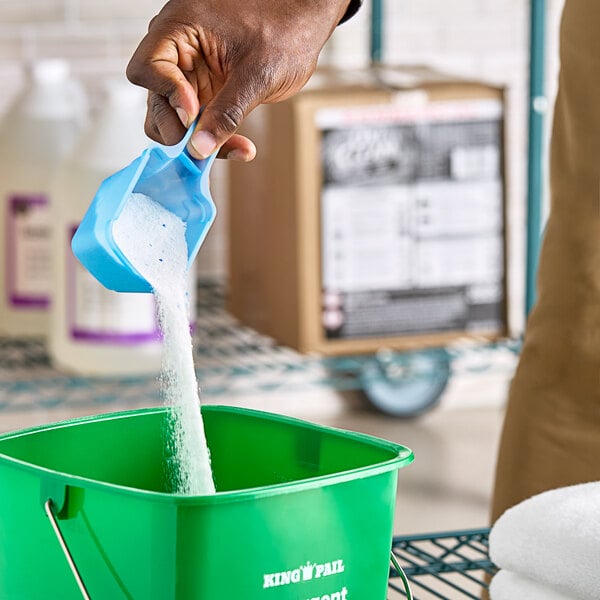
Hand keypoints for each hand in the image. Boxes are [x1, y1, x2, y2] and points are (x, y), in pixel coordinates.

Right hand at [127, 0, 350, 160]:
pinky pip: (200, 125)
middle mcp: (178, 52)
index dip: (166, 96)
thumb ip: (227, 111)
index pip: (147, 69)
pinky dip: (217, 139)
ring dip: (201, 141)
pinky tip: (242, 147)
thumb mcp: (258, 72)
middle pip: (157, 102)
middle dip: (181, 130)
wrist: (305, 24)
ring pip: (177, 121)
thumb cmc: (285, 28)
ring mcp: (192, 75)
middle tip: (207, 146)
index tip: (194, 114)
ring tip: (237, 148)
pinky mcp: (207, 94)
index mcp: (180, 28)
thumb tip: (198, 148)